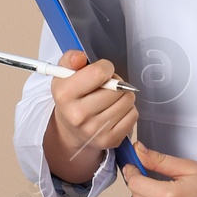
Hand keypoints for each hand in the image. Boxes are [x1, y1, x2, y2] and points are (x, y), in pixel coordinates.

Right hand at [42, 51, 137, 183]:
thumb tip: (80, 56)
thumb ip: (70, 59)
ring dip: (123, 95)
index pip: (98, 73)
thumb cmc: (71, 97)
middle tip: (107, 86)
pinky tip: (115, 110)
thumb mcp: (64, 74)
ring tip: (111, 98)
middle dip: (116, 82)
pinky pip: (133, 115)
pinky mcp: (110, 140)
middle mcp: (78, 115)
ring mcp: (95, 130)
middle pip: (116, 88)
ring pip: (127, 101)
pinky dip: (128, 110)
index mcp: (65, 95)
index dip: (105, 68)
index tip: (102, 71)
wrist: (70, 130)